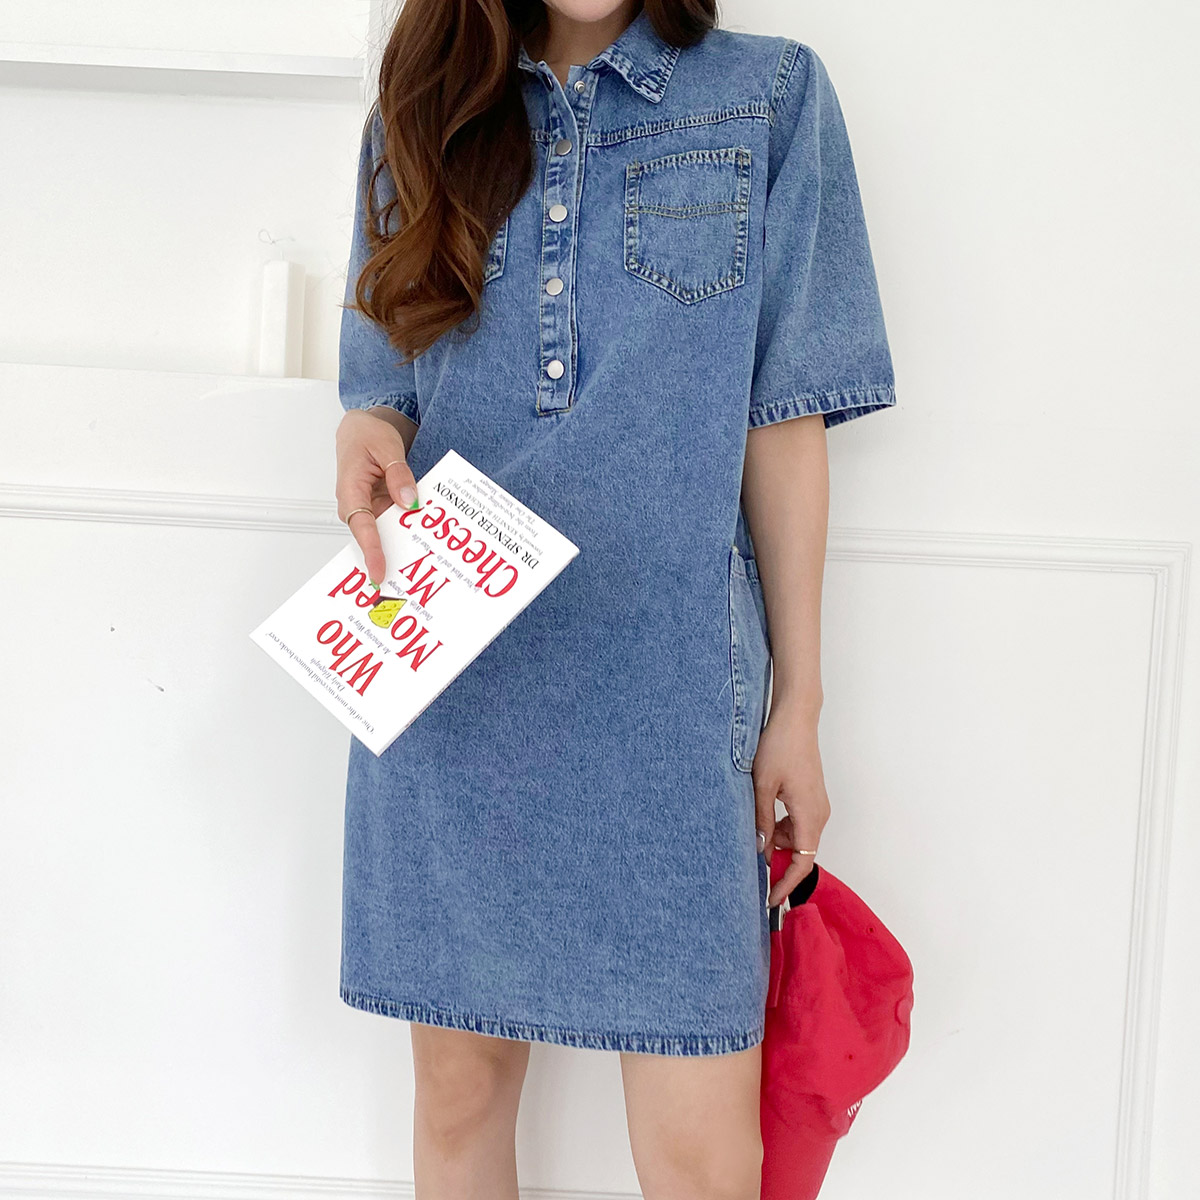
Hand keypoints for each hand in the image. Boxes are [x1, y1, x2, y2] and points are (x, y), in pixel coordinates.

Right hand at [334, 407, 420, 584]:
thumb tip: (409, 501)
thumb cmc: (366, 435)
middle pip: (373, 536)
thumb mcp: (387, 447)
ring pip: (385, 532)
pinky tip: (426, 537)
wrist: (361, 428)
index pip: (362, 524)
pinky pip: (394, 523)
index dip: (371, 550)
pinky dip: (408, 529)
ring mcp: (368, 508)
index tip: (379, 570)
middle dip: (389, 556)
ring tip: (422, 562)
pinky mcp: (379, 509)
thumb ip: (399, 474)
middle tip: (408, 576)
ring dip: (402, 544)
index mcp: (351, 489)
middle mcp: (356, 504)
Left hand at [751, 703, 830, 906]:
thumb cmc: (780, 747)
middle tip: (751, 862)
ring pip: (797, 837)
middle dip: (777, 861)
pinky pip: (798, 823)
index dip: (786, 885)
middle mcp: (819, 814)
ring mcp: (817, 805)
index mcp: (810, 816)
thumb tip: (759, 850)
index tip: (770, 900)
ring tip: (753, 826)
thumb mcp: (762, 786)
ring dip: (776, 840)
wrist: (795, 719)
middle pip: (800, 852)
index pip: (802, 863)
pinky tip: (763, 814)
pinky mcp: (812, 796)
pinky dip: (781, 826)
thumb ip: (761, 820)